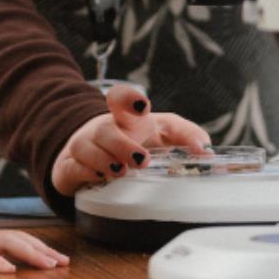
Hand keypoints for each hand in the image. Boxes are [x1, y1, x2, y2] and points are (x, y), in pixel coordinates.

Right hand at [51, 83, 211, 195]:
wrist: (89, 151)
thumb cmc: (131, 139)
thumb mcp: (161, 133)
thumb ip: (187, 135)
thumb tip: (208, 151)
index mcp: (126, 119)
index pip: (126, 103)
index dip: (130, 101)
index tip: (140, 106)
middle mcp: (103, 129)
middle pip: (107, 129)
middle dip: (121, 143)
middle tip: (142, 160)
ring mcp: (84, 146)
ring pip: (86, 148)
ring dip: (104, 160)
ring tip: (121, 171)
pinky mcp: (69, 166)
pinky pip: (72, 167)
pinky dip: (85, 172)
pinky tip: (98, 178)